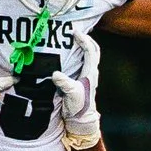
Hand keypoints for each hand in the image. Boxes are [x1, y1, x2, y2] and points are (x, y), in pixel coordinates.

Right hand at [51, 33, 102, 149]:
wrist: (81, 118)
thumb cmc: (78, 107)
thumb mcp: (71, 95)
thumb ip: (64, 84)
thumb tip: (55, 74)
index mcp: (90, 72)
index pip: (90, 50)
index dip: (83, 39)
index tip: (74, 32)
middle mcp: (92, 71)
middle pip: (94, 49)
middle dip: (87, 38)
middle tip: (75, 31)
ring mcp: (89, 74)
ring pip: (91, 54)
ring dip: (85, 44)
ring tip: (74, 38)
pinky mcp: (84, 78)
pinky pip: (85, 61)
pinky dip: (80, 52)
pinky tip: (71, 52)